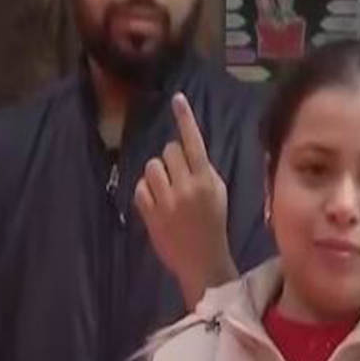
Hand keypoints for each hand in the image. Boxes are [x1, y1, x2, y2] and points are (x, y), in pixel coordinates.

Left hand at [135, 94, 235, 308]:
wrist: (202, 262)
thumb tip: (186, 149)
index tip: (177, 99)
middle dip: (172, 159)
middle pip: (169, 151)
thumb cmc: (214, 225)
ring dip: (157, 174)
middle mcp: (186, 186)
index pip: (193, 142)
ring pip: (152, 166)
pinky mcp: (150, 213)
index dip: (185, 118)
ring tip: (167, 190)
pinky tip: (157, 204)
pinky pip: (140, 187)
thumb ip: (204, 171)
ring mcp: (166, 200)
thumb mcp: (219, 194)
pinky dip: (146, 192)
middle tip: (178, 176)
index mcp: (207, 180)